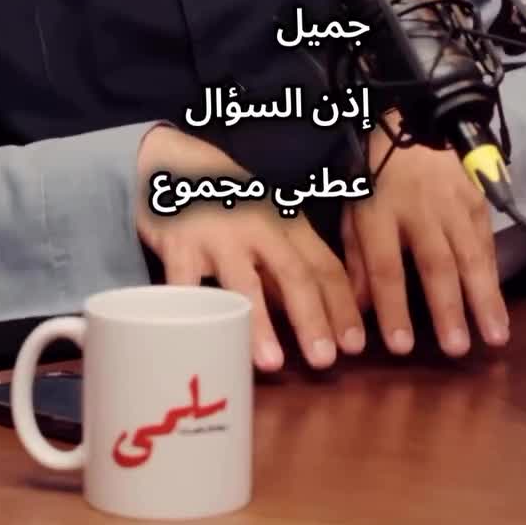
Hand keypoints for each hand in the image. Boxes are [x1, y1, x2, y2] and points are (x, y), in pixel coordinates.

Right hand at [136, 125, 364, 372]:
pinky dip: (194, 313)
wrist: (170, 162)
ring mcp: (218, 236)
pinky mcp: (179, 246)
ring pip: (243, 281)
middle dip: (312, 317)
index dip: (342, 306)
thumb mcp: (265, 223)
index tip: (355, 344)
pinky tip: (202, 341)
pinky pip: (186, 284)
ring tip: (272, 362)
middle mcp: (258, 226)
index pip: (324, 266)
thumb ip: (284, 266)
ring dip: (259, 323)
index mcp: (286, 222)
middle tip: (326, 360)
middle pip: (293, 272)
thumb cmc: (226, 201)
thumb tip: (317, 320)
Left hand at [341, 115, 509, 356]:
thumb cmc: (374, 172)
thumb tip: (359, 308)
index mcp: (378, 210)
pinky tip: (497, 305)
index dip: (392, 305)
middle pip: (435, 263)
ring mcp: (451, 204)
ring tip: (494, 336)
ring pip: (470, 254)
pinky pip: (485, 242)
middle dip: (446, 308)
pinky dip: (493, 275)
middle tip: (456, 349)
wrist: (411, 122)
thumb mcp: (351, 205)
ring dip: (483, 298)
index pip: (385, 264)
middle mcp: (417, 209)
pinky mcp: (475, 201)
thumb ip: (355, 257)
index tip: (401, 346)